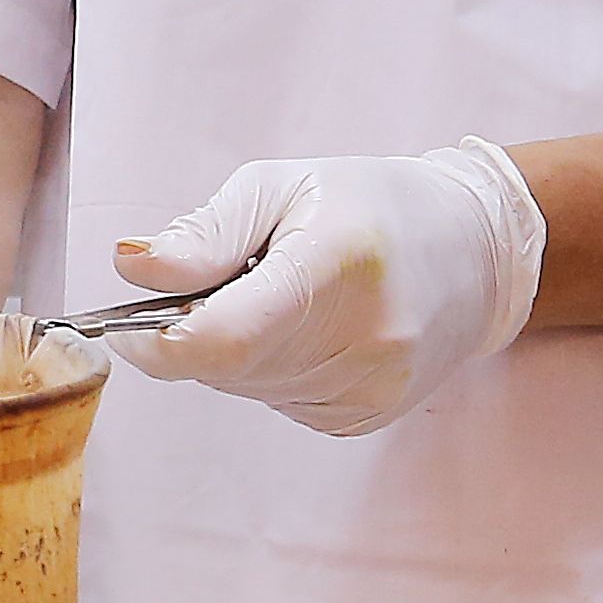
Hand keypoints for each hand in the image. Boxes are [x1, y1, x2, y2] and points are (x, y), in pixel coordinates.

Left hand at [107, 142, 546, 436]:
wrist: (477, 250)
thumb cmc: (370, 203)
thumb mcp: (282, 186)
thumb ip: (205, 233)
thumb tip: (131, 267)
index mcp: (337, 264)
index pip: (224, 338)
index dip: (155, 342)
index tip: (126, 325)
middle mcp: (363, 337)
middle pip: (224, 365)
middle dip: (192, 331)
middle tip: (221, 282)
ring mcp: (372, 386)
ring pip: (246, 387)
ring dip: (233, 349)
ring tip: (278, 295)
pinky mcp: (368, 416)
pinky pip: (277, 401)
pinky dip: (269, 369)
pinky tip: (308, 328)